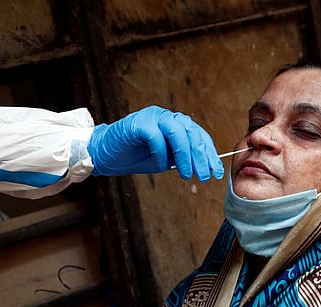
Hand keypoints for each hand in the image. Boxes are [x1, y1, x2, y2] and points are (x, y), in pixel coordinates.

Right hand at [87, 105, 224, 180]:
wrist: (105, 155)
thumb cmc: (135, 157)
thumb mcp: (165, 159)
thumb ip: (182, 158)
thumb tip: (204, 167)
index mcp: (174, 123)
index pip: (198, 135)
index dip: (209, 153)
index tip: (215, 171)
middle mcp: (165, 116)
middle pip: (191, 133)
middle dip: (201, 156)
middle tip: (205, 176)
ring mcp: (152, 117)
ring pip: (178, 133)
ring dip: (185, 156)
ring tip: (188, 175)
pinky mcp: (138, 123)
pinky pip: (156, 138)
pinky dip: (161, 154)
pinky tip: (161, 166)